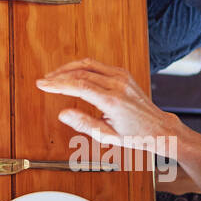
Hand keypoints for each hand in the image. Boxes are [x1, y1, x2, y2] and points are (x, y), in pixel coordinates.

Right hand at [36, 58, 178, 146]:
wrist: (157, 127)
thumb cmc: (134, 135)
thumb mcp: (107, 136)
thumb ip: (83, 124)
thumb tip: (62, 114)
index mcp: (112, 101)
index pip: (79, 86)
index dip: (58, 84)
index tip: (43, 84)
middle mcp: (117, 85)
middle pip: (80, 73)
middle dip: (58, 76)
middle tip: (43, 81)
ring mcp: (121, 77)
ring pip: (87, 65)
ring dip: (67, 68)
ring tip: (53, 76)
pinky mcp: (122, 73)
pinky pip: (96, 65)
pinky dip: (80, 67)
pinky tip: (71, 73)